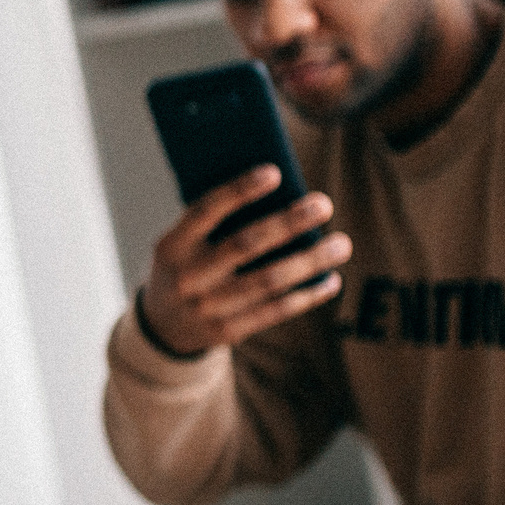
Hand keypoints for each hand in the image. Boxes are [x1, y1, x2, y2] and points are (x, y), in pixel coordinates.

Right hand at [139, 166, 350, 356]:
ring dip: (310, 261)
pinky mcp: (227, 331)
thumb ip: (216, 225)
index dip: (239, 191)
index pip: (205, 212)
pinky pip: (275, 311)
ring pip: (269, 281)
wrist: (163, 327)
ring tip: (341, 244)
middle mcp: (187, 277)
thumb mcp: (183, 245)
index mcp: (172, 246)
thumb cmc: (187, 267)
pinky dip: (307, 295)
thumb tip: (280, 197)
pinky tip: (330, 280)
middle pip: (245, 245)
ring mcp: (207, 308)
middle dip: (288, 222)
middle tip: (323, 204)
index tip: (275, 172)